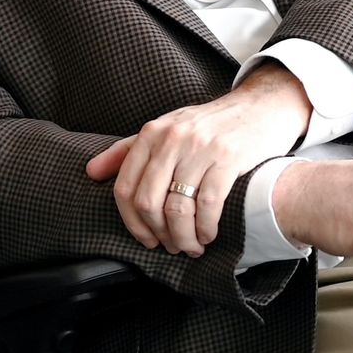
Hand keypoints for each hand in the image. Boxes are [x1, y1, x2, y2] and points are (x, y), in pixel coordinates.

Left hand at [84, 64, 308, 256]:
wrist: (261, 106)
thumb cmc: (211, 124)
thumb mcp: (166, 128)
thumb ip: (127, 150)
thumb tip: (91, 172)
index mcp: (152, 133)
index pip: (124, 187)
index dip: (132, 223)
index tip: (146, 239)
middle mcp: (172, 138)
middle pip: (148, 203)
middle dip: (158, 234)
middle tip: (171, 246)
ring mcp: (200, 147)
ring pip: (177, 209)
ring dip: (183, 238)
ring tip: (191, 246)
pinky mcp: (228, 157)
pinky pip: (208, 205)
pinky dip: (205, 228)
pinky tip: (208, 234)